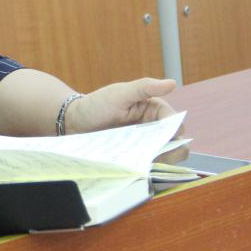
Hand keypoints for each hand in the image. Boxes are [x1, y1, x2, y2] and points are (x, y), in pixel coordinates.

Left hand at [67, 78, 187, 162]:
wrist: (74, 122)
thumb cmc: (97, 104)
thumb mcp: (119, 93)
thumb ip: (145, 87)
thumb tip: (172, 83)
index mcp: (154, 110)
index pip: (174, 122)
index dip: (175, 131)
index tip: (167, 137)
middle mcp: (153, 128)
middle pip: (176, 142)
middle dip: (174, 150)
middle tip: (160, 154)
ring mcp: (144, 144)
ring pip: (165, 156)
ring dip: (162, 160)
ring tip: (149, 161)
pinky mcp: (135, 156)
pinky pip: (147, 164)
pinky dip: (147, 167)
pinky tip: (138, 167)